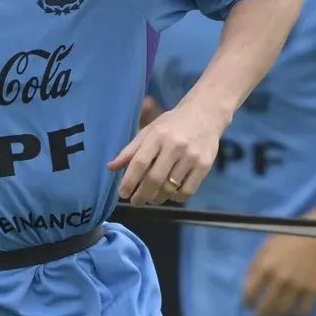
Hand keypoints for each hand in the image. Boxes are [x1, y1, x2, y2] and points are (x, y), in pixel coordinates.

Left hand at [107, 101, 221, 205]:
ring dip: (158, 198)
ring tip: (152, 198)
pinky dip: (176, 198)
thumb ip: (130, 150)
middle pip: (154, 179)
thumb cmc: (172, 123)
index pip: (139, 163)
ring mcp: (191, 157)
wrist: (205, 113)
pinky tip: (170, 196)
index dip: (129, 181)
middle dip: (141, 195)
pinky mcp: (205, 166)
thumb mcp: (149, 130)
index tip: (122, 193)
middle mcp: (174, 146)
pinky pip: (188, 191)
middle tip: (135, 202)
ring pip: (170, 187)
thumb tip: (110, 167)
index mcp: (157, 136)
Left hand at [242, 226, 315, 315]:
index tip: (247, 304)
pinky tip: (294, 314)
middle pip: (266, 305)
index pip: (250, 290)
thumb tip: (249, 280)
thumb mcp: (267, 244)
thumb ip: (257, 262)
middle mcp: (280, 278)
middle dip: (261, 314)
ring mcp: (298, 285)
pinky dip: (298, 315)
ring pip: (283, 311)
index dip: (247, 300)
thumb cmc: (291, 234)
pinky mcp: (314, 289)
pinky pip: (305, 310)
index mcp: (265, 265)